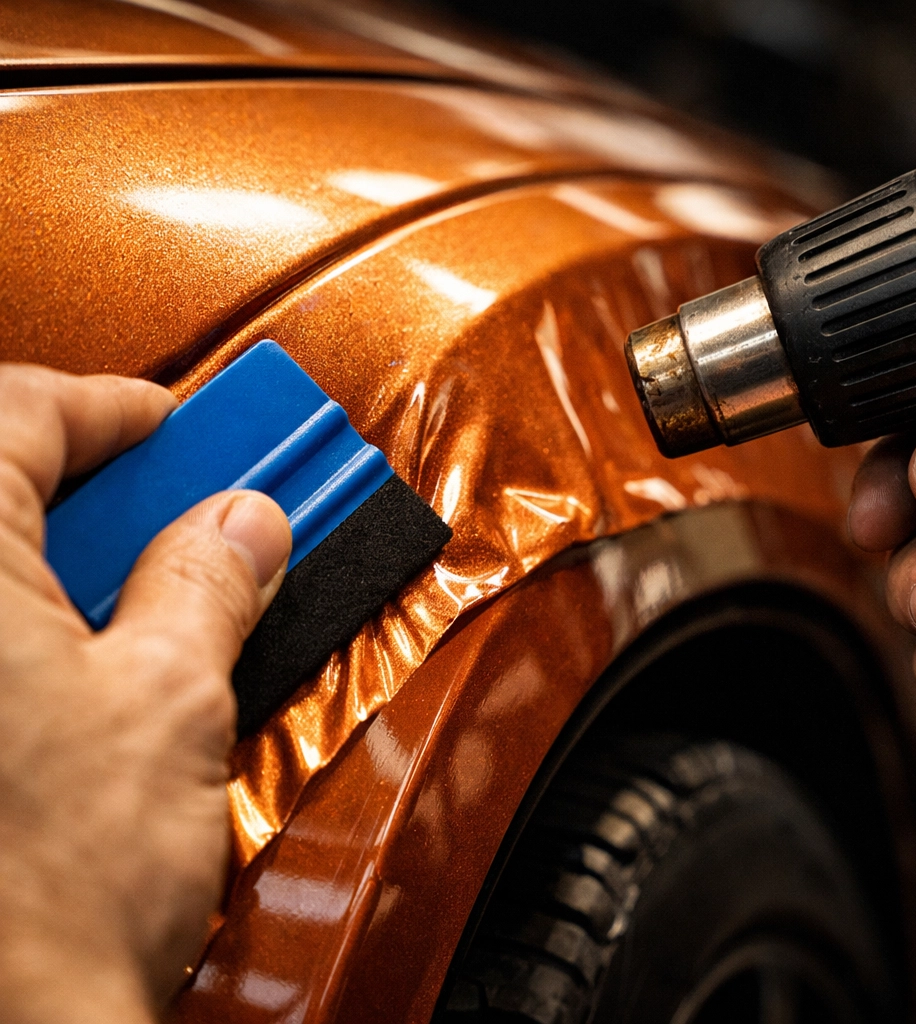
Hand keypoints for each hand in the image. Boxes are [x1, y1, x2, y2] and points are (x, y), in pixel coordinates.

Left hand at [0, 365, 290, 1022]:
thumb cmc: (39, 908)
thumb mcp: (169, 704)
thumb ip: (207, 585)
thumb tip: (242, 526)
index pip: (18, 412)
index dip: (113, 407)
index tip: (170, 422)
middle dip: (96, 481)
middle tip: (174, 501)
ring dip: (66, 556)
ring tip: (146, 583)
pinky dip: (33, 624)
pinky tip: (83, 659)